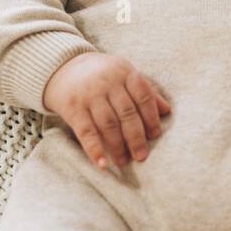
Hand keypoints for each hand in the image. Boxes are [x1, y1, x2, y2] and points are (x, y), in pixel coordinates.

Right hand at [42, 53, 171, 169]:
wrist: (62, 67)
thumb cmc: (102, 75)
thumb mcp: (124, 75)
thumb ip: (144, 91)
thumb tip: (167, 111)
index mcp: (124, 72)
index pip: (143, 96)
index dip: (151, 117)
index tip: (155, 135)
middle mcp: (107, 82)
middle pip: (127, 113)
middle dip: (136, 137)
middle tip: (142, 156)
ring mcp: (89, 95)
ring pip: (108, 124)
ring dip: (117, 146)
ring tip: (124, 162)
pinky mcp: (72, 107)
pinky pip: (86, 131)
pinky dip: (94, 149)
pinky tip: (102, 164)